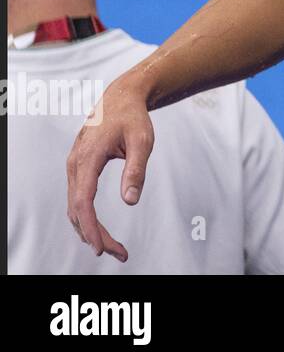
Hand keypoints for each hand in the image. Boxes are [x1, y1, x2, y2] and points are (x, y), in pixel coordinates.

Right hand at [65, 77, 155, 262]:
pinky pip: (76, 198)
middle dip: (94, 235)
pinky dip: (84, 216)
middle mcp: (75, 164)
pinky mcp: (77, 167)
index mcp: (88, 158)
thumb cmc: (133, 118)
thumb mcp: (143, 141)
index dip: (91, 228)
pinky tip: (97, 229)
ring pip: (74, 206)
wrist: (121, 98)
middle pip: (77, 209)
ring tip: (112, 246)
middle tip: (118, 253)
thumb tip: (130, 201)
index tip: (102, 248)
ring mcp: (73, 166)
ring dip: (89, 229)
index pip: (83, 201)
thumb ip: (136, 170)